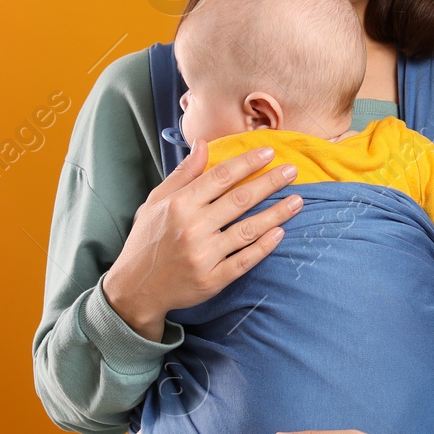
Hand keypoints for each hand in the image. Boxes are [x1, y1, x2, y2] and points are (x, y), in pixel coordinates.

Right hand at [102, 139, 302, 337]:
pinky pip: (245, 261)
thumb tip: (202, 143)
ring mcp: (204, 256)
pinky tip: (281, 233)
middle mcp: (193, 228)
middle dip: (270, 183)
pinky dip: (264, 246)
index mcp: (179, 205)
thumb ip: (183, 174)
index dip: (247, 163)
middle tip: (292, 171)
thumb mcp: (156, 202)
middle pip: (240, 200)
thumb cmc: (147, 241)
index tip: (269, 152)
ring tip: (298, 200)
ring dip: (276, 214)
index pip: (221, 177)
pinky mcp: (213, 280)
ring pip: (248, 230)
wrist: (135, 289)